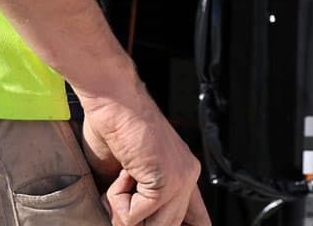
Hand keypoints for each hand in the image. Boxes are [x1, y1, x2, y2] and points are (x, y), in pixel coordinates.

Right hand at [79, 82, 209, 225]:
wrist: (113, 99)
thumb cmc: (114, 127)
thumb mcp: (130, 174)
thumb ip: (140, 200)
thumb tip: (131, 224)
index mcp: (184, 172)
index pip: (198, 219)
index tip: (160, 223)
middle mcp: (188, 176)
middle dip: (135, 220)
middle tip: (119, 197)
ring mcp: (180, 179)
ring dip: (124, 212)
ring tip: (121, 180)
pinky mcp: (165, 182)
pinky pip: (134, 217)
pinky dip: (118, 200)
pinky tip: (123, 169)